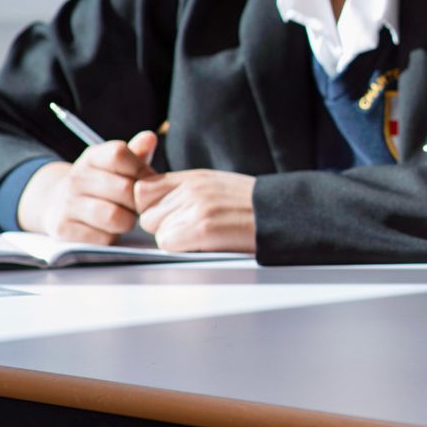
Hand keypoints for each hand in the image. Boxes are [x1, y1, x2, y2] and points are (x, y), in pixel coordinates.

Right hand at [17, 131, 158, 242]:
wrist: (57, 204)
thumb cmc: (100, 184)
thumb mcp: (115, 166)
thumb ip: (135, 154)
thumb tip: (149, 138)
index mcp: (92, 157)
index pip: (119, 154)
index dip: (141, 170)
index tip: (147, 181)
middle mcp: (76, 177)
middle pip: (124, 189)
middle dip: (138, 202)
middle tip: (137, 206)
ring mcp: (67, 203)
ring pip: (114, 216)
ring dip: (127, 221)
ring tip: (124, 218)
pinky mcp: (63, 229)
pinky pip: (102, 238)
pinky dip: (111, 237)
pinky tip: (108, 230)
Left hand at [135, 169, 256, 252]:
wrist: (283, 215)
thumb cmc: (253, 210)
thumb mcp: (215, 189)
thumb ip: (184, 193)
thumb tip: (157, 206)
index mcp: (194, 178)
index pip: (143, 190)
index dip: (151, 208)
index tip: (166, 217)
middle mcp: (191, 188)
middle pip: (147, 214)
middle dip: (162, 226)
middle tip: (190, 231)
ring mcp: (196, 206)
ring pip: (156, 231)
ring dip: (173, 239)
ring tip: (202, 237)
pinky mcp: (202, 226)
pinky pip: (167, 243)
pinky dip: (182, 249)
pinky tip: (205, 245)